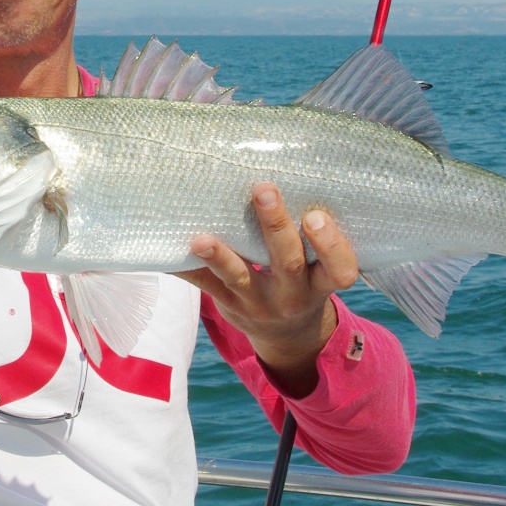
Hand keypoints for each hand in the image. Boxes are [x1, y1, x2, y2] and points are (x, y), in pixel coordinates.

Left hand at [175, 182, 358, 397]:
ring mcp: (257, 302)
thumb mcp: (318, 269)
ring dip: (220, 257)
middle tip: (264, 189)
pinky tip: (166, 251)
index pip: (339, 269)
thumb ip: (310, 236)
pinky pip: (205, 285)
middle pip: (287, 262)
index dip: (330, 245)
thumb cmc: (304, 282)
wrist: (287, 337)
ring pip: (239, 278)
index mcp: (321, 283)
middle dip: (275, 226)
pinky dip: (185, 266)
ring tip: (202, 238)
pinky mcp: (228, 304)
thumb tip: (284, 168)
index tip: (316, 216)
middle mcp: (292, 295)